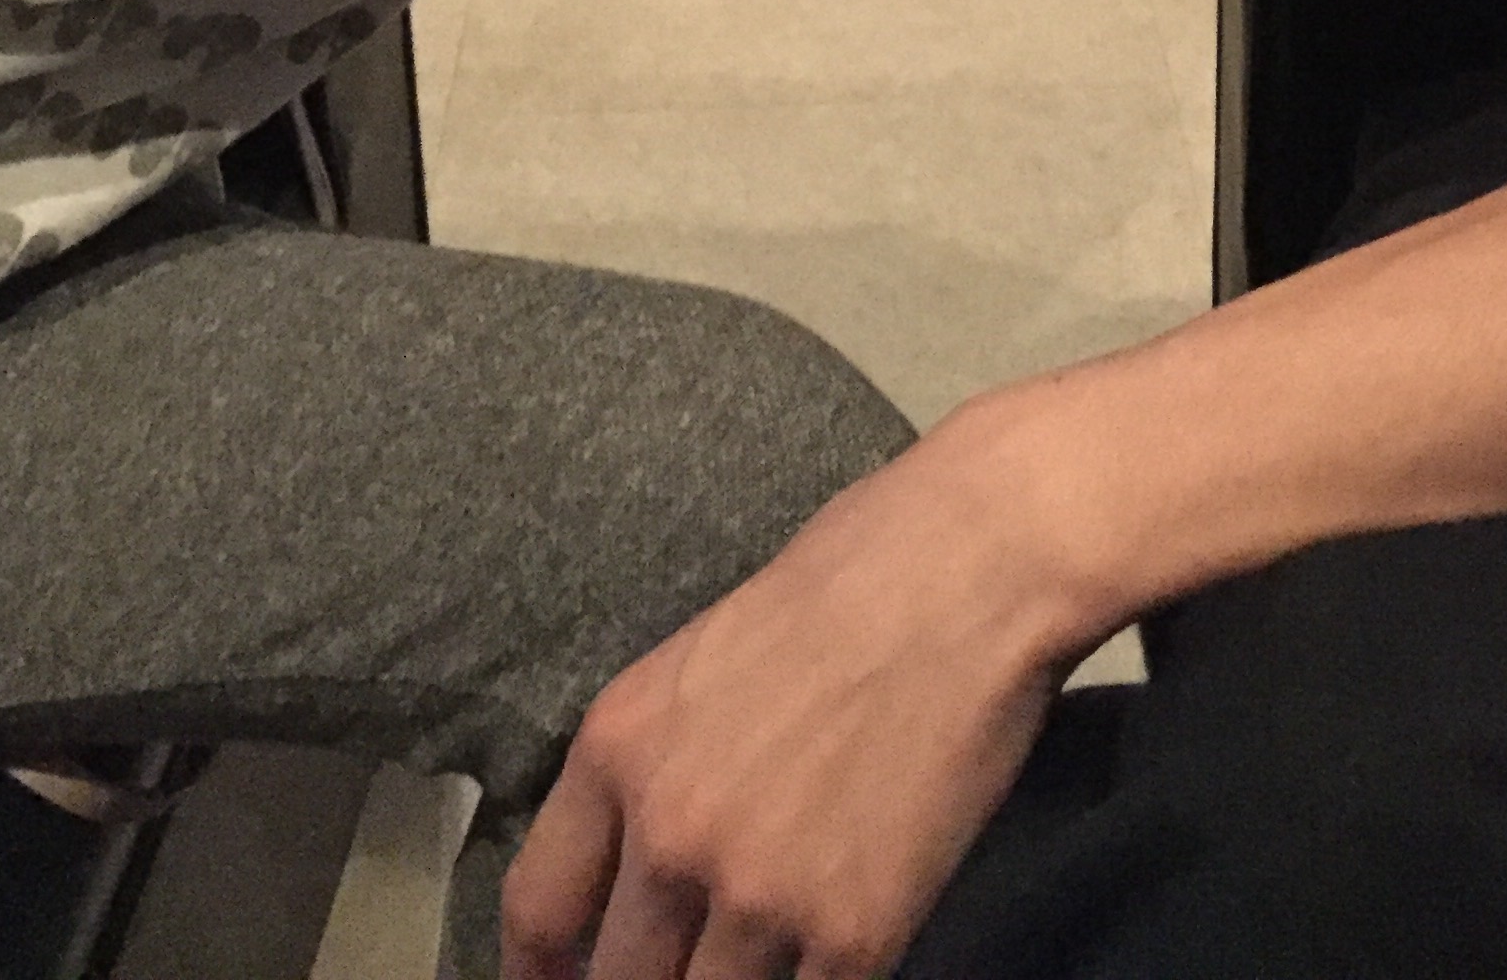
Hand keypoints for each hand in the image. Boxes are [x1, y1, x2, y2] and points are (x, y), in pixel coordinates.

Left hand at [501, 425, 1074, 979]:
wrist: (971, 567)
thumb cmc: (853, 577)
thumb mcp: (704, 658)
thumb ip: (660, 762)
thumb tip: (645, 859)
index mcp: (618, 748)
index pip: (535, 910)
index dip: (545, 973)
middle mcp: (668, 831)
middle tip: (689, 965)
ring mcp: (758, 891)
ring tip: (766, 958)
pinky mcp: (852, 931)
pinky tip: (835, 956)